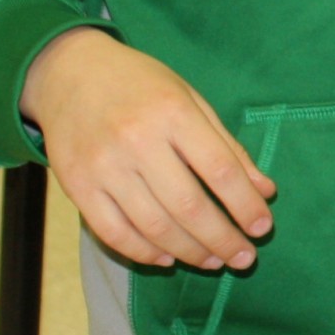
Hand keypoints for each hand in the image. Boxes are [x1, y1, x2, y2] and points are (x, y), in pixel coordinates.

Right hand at [20, 28, 274, 270]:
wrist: (69, 73)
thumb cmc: (142, 86)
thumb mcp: (192, 101)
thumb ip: (228, 147)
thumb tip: (264, 192)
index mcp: (173, 114)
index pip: (220, 170)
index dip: (245, 205)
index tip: (262, 229)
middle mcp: (137, 141)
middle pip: (188, 206)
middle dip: (222, 239)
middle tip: (244, 258)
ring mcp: (103, 166)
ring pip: (153, 226)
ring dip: (189, 252)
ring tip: (214, 261)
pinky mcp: (76, 186)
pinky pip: (113, 232)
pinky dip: (143, 252)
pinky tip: (167, 258)